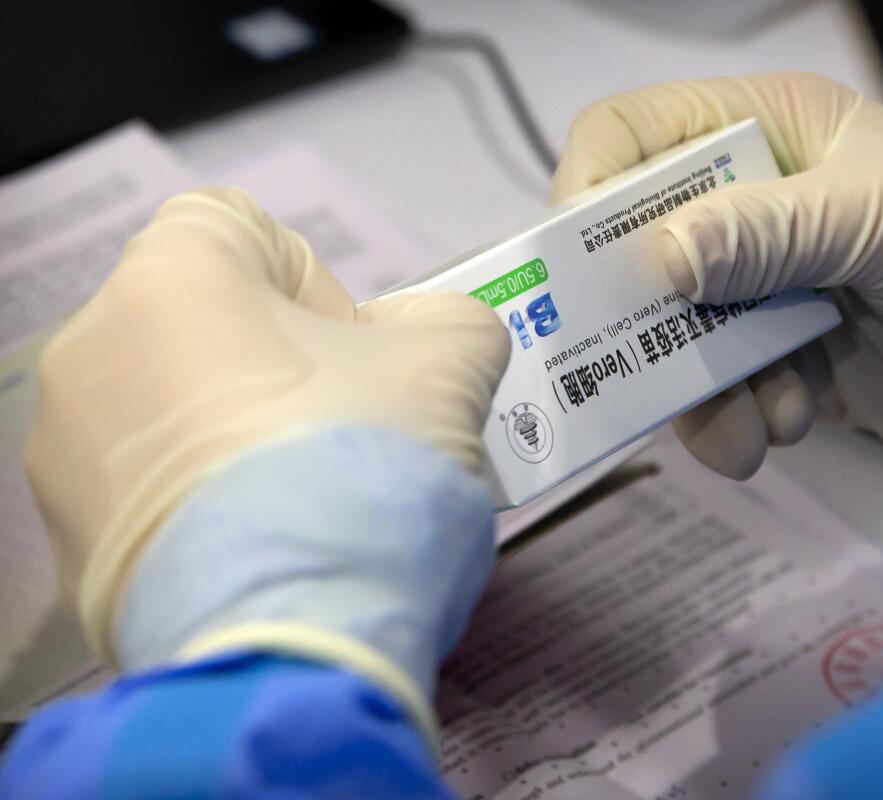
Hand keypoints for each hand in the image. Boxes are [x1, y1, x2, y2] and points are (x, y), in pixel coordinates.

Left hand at [25, 187, 509, 658]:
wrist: (302, 641)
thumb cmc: (365, 476)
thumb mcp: (449, 367)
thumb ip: (449, 319)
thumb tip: (427, 331)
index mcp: (173, 276)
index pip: (243, 228)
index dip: (316, 283)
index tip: (356, 353)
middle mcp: (92, 348)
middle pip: (202, 322)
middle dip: (279, 363)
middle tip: (345, 429)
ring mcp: (66, 450)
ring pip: (170, 405)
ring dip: (236, 431)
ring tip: (308, 500)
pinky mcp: (68, 541)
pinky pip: (146, 488)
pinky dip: (202, 501)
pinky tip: (267, 549)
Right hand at [551, 72, 882, 476]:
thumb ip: (771, 232)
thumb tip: (658, 259)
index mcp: (765, 135)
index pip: (633, 140)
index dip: (591, 193)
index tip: (582, 267)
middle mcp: (748, 209)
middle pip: (636, 254)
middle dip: (642, 321)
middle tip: (642, 371)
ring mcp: (760, 289)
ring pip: (670, 339)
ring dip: (702, 390)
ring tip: (756, 425)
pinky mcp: (777, 359)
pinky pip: (720, 392)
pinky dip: (740, 419)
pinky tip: (790, 426)